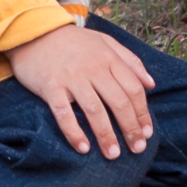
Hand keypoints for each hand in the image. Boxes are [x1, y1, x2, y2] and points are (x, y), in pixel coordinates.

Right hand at [8, 23, 154, 158]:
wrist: (35, 32)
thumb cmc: (73, 41)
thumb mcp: (105, 42)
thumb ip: (130, 61)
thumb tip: (151, 84)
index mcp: (109, 58)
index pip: (133, 89)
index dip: (142, 113)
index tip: (147, 133)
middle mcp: (93, 68)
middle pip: (118, 102)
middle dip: (130, 128)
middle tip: (137, 149)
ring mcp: (71, 77)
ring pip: (94, 110)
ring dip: (106, 135)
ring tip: (113, 155)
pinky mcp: (51, 86)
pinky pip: (64, 113)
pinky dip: (74, 132)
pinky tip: (83, 148)